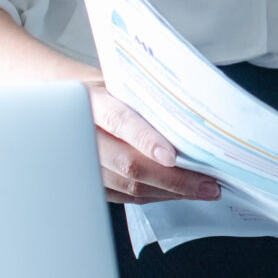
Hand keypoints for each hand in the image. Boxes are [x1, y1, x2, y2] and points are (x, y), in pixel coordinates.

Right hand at [89, 85, 221, 203]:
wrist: (71, 105)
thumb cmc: (104, 90)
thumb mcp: (121, 82)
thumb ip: (148, 95)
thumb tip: (193, 110)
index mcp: (94, 101)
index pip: (119, 121)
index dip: (145, 139)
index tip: (171, 156)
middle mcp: (86, 134)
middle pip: (128, 163)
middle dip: (172, 178)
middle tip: (207, 183)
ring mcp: (85, 162)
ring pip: (127, 185)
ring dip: (168, 191)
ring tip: (201, 190)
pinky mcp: (90, 181)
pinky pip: (123, 195)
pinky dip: (154, 196)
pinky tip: (177, 193)